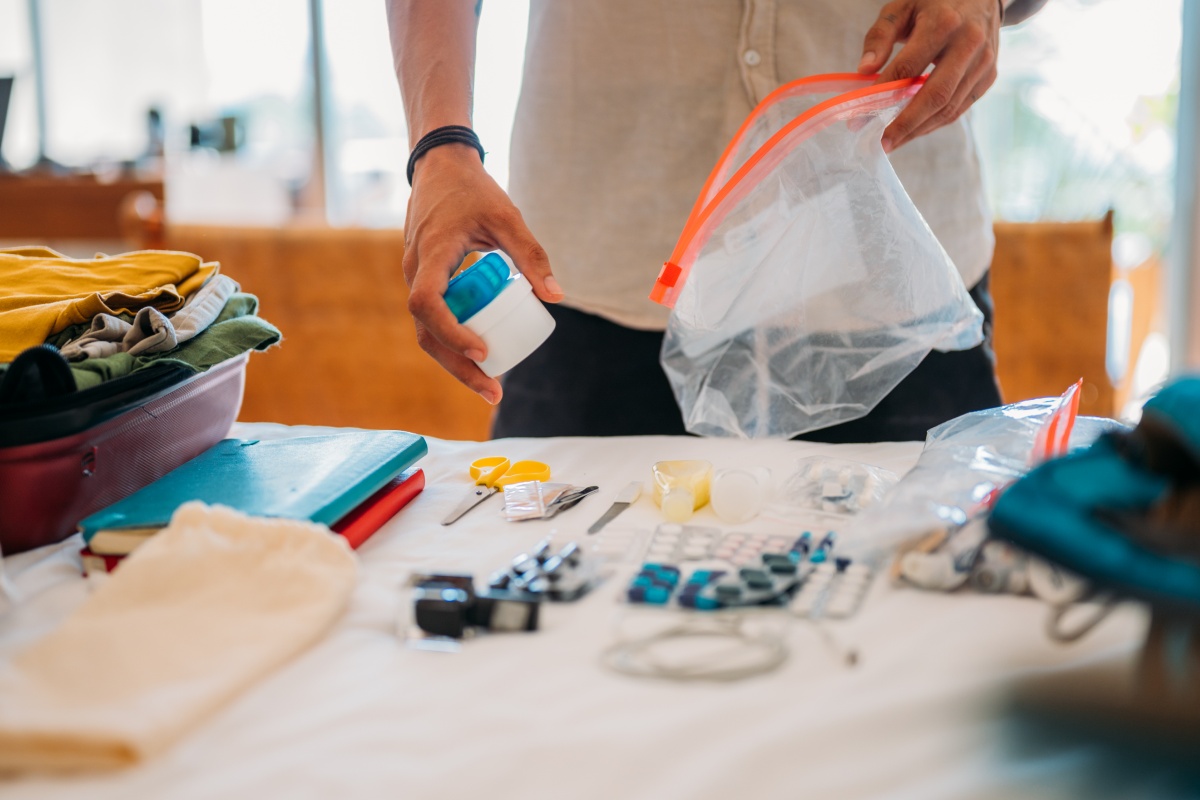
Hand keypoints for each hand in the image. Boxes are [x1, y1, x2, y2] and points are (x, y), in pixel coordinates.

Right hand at [403, 145, 562, 404]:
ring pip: (427, 332)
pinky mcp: (425, 280)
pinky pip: (434, 320)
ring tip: (490, 385)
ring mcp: (416, 277)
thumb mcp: (506, 217)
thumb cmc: (472, 190)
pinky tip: (481, 358)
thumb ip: (531, 254)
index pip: (426, 303)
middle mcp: (415, 271)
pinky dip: (454, 342)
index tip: (482, 350)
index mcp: (430, 254)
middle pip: (426, 333)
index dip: (451, 332)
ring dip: (455, 362)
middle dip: (457, 366)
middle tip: (492, 390)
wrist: (439, 166)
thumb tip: (557, 297)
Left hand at [858, 0, 1000, 151]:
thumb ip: (880, 36)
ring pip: (949, 107)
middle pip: (935, 95)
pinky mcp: (989, 75)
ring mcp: (983, 62)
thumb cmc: (934, 1)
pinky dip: (934, 123)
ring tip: (892, 142)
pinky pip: (959, 108)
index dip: (882, 94)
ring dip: (918, 129)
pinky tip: (914, 130)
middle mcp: (969, 43)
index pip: (908, 67)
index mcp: (943, 23)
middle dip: (905, 124)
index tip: (860, 116)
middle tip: (880, 144)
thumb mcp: (902, 7)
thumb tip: (864, 71)